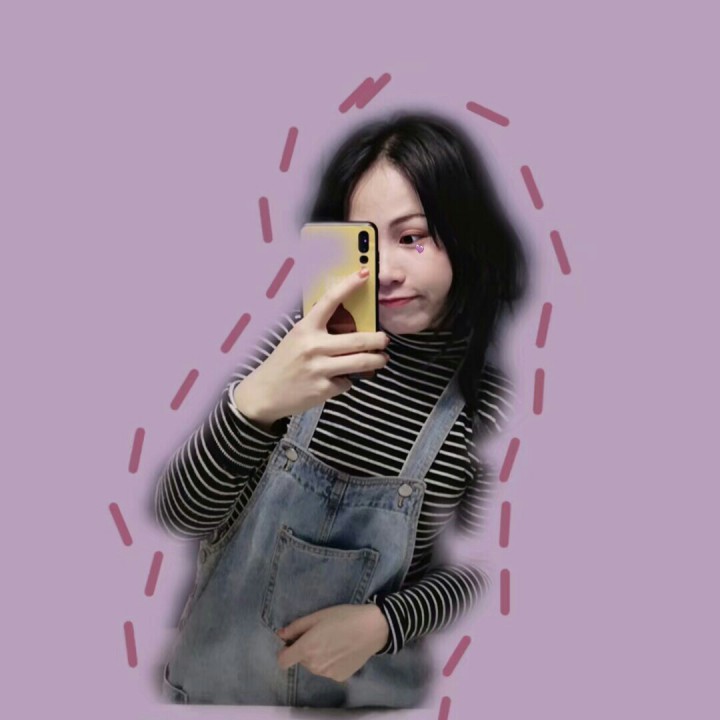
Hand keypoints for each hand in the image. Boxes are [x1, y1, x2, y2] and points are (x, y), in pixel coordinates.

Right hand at [234, 269, 388, 428]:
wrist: (265, 393)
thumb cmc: (284, 363)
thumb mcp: (297, 338)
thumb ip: (320, 330)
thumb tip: (352, 325)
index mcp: (306, 328)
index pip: (330, 301)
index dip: (349, 285)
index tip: (365, 274)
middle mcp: (313, 346)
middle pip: (358, 340)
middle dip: (378, 340)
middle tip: (385, 340)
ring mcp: (319, 369)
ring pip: (361, 362)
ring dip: (377, 360)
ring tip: (381, 359)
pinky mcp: (324, 389)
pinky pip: (348, 382)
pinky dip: (348, 380)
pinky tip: (340, 379)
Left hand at [276, 604, 388, 682]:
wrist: (372, 628)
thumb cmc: (343, 617)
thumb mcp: (317, 616)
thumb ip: (296, 627)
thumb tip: (280, 635)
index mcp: (306, 649)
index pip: (283, 661)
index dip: (285, 651)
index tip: (293, 642)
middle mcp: (314, 666)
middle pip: (301, 660)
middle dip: (305, 650)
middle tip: (321, 635)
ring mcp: (327, 674)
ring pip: (314, 666)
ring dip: (318, 657)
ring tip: (334, 641)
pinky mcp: (339, 677)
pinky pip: (327, 671)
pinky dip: (331, 662)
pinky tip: (342, 650)